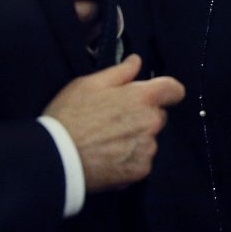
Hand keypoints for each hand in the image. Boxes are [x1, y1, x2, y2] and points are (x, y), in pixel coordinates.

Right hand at [43, 54, 184, 190]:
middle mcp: (151, 122)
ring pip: (150, 139)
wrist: (56, 157)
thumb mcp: (89, 84)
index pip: (174, 89)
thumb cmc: (70, 115)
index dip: (166, 90)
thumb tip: (137, 61)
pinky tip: (109, 157)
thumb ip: (120, 72)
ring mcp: (147, 148)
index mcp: (142, 97)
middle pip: (159, 115)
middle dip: (143, 115)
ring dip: (137, 138)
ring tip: (108, 142)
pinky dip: (130, 159)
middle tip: (116, 120)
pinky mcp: (141, 170)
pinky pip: (142, 160)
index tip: (155, 94)